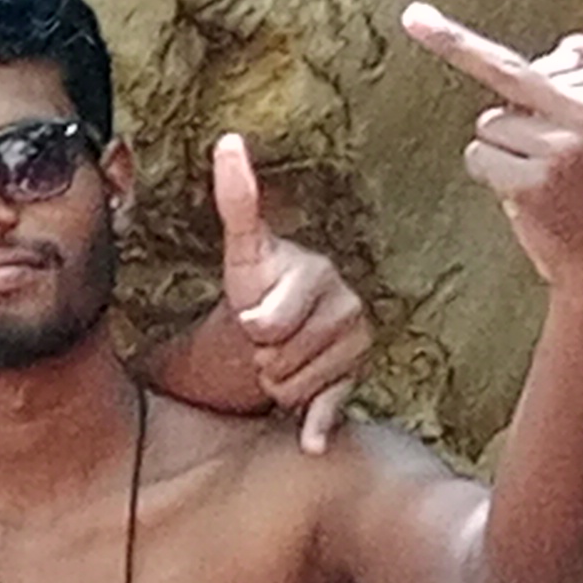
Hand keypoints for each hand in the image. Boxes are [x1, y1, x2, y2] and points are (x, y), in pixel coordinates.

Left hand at [212, 134, 370, 452]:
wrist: (276, 328)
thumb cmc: (258, 285)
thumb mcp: (243, 248)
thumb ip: (237, 198)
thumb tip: (227, 140)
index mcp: (320, 276)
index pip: (270, 322)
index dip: (254, 325)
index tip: (251, 318)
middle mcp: (348, 308)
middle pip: (279, 359)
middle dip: (260, 354)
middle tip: (262, 339)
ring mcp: (355, 347)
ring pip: (292, 388)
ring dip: (273, 379)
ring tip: (278, 354)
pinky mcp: (355, 382)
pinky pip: (331, 410)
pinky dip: (317, 428)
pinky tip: (310, 441)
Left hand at [401, 6, 582, 290]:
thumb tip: (571, 44)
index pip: (549, 57)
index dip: (499, 53)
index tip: (429, 16)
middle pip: (504, 70)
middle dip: (452, 42)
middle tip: (412, 16)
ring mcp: (565, 145)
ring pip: (489, 124)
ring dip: (503, 150)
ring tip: (541, 176)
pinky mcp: (535, 180)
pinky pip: (480, 157)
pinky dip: (492, 175)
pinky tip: (529, 195)